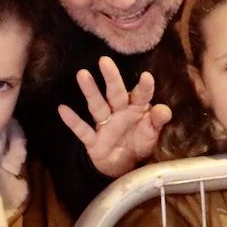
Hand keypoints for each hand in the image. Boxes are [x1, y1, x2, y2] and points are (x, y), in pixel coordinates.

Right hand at [57, 57, 171, 177]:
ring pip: (97, 105)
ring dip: (90, 91)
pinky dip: (73, 121)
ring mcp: (105, 125)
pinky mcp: (93, 141)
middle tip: (104, 61)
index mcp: (136, 108)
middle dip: (111, 78)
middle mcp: (119, 112)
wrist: (123, 165)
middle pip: (115, 93)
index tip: (146, 76)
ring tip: (82, 74)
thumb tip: (163, 110)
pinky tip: (62, 109)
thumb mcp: (153, 133)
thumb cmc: (139, 142)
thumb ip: (158, 121)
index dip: (144, 87)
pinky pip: (82, 130)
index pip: (141, 95)